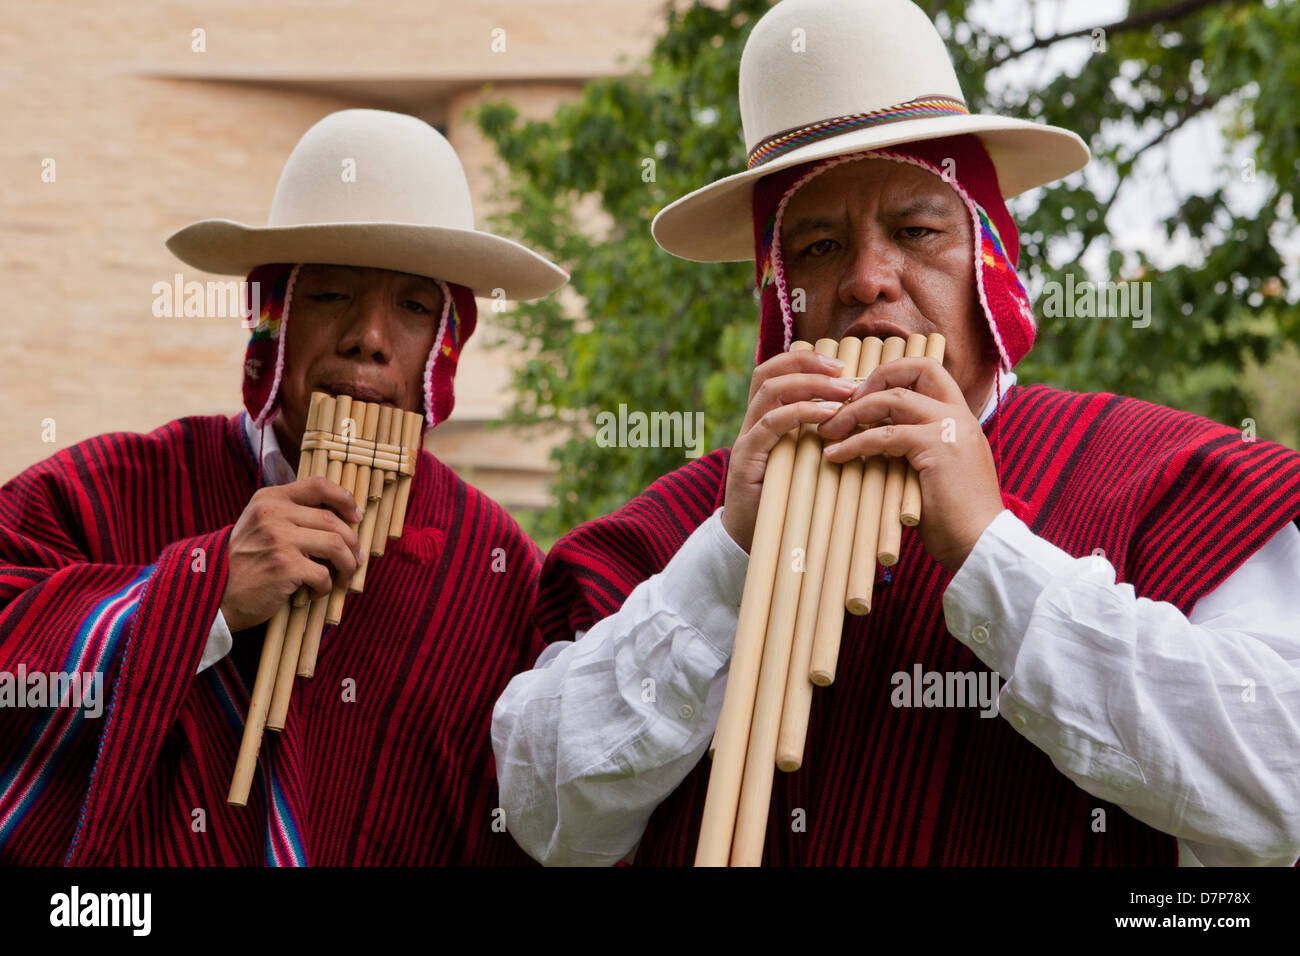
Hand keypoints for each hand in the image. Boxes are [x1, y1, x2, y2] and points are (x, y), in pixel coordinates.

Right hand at [220, 477, 364, 631]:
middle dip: (352, 543)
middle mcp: (273, 513)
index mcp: (269, 498)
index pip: (318, 485)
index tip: (356, 515)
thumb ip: (290, 514)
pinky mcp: (284, 566)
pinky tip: (316, 593)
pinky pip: (323, 574)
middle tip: (356, 559)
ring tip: (343, 578)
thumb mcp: (259, 525)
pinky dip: (326, 587)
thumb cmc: (244, 563)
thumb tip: (342, 517)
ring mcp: (279, 539)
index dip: (344, 499)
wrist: (214, 595)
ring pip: (336, 545)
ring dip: (347, 565)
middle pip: (333, 520)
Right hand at [721, 348, 860, 551]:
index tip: (842, 365)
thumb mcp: (807, 463)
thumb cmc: (788, 502)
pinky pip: (770, 424)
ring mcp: (746, 438)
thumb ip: (822, 440)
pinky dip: (800, 413)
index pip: (776, 371)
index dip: (805, 360)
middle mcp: (751, 422)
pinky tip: (828, 415)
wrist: (752, 539)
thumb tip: (866, 421)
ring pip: (770, 391)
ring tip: (845, 390)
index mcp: (764, 419)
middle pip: (769, 372)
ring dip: (811, 385)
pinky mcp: (746, 457)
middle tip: (845, 370)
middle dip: (809, 364)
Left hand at [817, 356, 1002, 573]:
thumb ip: (915, 447)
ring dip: (853, 412)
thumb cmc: (955, 516)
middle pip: (916, 368)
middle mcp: (958, 414)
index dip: (893, 372)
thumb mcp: (936, 471)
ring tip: (827, 430)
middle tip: (842, 403)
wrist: (981, 543)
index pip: (928, 371)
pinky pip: (885, 435)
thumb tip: (873, 439)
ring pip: (892, 399)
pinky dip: (854, 443)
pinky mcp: (937, 447)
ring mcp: (950, 427)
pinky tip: (836, 455)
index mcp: (961, 416)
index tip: (862, 393)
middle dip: (873, 378)